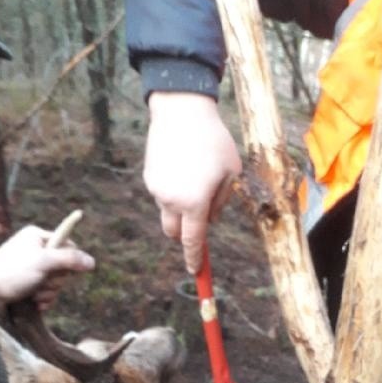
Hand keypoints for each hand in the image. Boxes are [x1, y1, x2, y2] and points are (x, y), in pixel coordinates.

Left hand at [0, 225, 94, 317]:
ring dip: (48, 292)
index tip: (58, 268)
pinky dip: (42, 299)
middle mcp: (33, 249)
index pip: (68, 245)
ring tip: (33, 295)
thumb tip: (92, 262)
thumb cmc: (11, 274)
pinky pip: (45, 292)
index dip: (69, 260)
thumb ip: (69, 259)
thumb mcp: (43, 262)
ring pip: (55, 282)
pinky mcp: (26, 284)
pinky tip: (34, 303)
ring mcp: (30, 268)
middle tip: (41, 282)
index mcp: (35, 236)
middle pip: (63, 266)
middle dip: (55, 280)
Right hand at [145, 92, 241, 273]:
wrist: (181, 110)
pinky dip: (172, 190)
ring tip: (195, 176)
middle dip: (184, 235)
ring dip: (180, 208)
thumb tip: (209, 220)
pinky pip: (162, 193)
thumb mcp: (232, 173)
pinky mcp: (149, 177)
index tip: (196, 271)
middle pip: (174, 233)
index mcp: (195, 203)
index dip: (194, 259)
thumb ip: (222, 202)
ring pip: (168, 212)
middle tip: (198, 220)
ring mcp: (157, 189)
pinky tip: (183, 166)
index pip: (192, 242)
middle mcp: (172, 201)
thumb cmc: (214, 141)